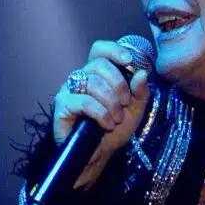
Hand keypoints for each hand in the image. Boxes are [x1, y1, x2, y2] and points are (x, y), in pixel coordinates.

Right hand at [53, 40, 151, 189]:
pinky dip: (101, 113)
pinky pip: (84, 101)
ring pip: (93, 82)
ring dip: (111, 103)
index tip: (130, 61)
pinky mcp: (62, 105)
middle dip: (118, 85)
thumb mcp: (135, 110)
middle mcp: (81, 77)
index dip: (114, 50)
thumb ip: (140, 92)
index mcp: (97, 74)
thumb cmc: (114, 129)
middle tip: (125, 103)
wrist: (99, 154)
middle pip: (99, 65)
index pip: (100, 50)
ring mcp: (69, 90)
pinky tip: (107, 124)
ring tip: (117, 119)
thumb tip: (142, 74)